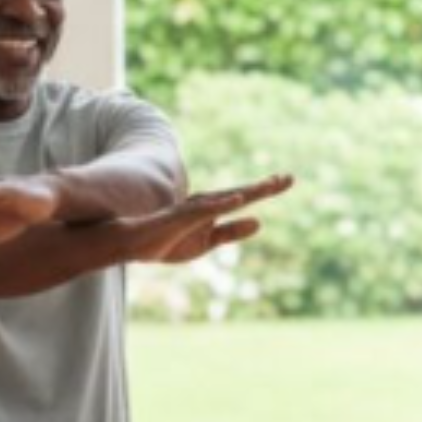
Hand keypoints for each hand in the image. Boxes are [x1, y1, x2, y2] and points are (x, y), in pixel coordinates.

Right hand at [121, 174, 293, 264]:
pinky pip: (203, 210)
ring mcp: (193, 209)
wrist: (132, 243)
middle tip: (289, 178)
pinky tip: (238, 200)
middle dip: (264, 186)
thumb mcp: (207, 242)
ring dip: (247, 192)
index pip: (243, 197)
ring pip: (225, 198)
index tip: (286, 179)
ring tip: (270, 186)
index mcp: (212, 209)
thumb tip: (259, 222)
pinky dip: (221, 204)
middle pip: (239, 193)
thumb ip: (232, 232)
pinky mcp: (180, 217)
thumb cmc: (168, 240)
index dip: (265, 189)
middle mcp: (205, 204)